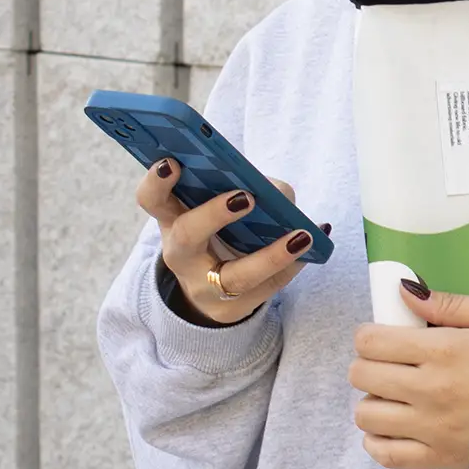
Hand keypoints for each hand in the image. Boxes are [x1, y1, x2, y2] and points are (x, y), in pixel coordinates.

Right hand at [136, 158, 326, 325]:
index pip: (151, 199)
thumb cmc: (215, 231)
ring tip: (301, 235)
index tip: (174, 162)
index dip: (157, 182)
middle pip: (186, 238)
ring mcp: (206, 287)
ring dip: (272, 255)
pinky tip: (317, 243)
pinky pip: (269, 288)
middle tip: (246, 197)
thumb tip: (275, 191)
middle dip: (213, 215)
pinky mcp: (235, 307)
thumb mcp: (210, 208)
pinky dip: (295, 264)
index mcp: (171, 219)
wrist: (211, 290)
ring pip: (236, 277)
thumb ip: (234, 187)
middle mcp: (181, 254)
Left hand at [350, 282, 468, 468]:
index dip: (369, 335)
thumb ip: (449, 303)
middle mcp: (431, 390)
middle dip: (368, 364)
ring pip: (366, 416)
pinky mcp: (440, 458)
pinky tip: (393, 427)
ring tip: (393, 395)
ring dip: (373, 402)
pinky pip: (386, 456)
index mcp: (444, 350)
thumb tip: (406, 292)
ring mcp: (433, 428)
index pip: (372, 342)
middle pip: (362, 376)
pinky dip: (378, 441)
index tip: (379, 337)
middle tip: (388, 363)